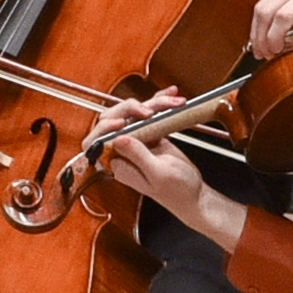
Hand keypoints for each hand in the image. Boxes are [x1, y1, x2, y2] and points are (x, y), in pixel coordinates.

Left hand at [88, 90, 210, 217]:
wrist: (195, 194)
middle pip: (113, 120)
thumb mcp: (158, 174)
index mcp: (119, 164)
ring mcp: (137, 142)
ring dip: (152, 103)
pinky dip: (160, 104)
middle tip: (148, 111)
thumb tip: (117, 139)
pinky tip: (170, 98)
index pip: (97, 142)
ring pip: (133, 113)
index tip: (122, 122)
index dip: (104, 128)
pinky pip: (149, 114)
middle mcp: (123, 152)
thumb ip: (138, 157)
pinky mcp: (150, 135)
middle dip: (129, 109)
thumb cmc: (177, 191)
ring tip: (171, 102)